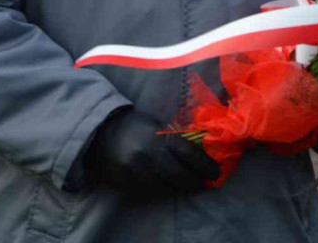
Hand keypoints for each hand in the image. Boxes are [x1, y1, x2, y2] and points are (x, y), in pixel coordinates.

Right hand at [86, 109, 219, 195]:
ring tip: (190, 187)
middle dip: (195, 182)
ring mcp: (135, 171)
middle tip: (205, 183)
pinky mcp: (126, 183)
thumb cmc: (135, 125)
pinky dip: (162, 192)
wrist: (101, 133)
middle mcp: (148, 155)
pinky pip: (149, 192)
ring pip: (165, 187)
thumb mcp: (158, 124)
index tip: (216, 172)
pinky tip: (170, 188)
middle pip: (179, 175)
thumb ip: (177, 136)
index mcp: (158, 136)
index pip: (189, 154)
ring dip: (180, 189)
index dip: (205, 165)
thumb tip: (203, 148)